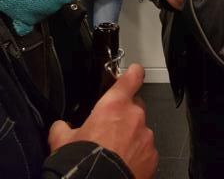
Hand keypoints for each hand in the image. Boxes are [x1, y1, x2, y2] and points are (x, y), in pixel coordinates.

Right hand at [48, 63, 157, 178]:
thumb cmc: (82, 162)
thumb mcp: (62, 141)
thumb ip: (63, 127)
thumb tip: (60, 127)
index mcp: (114, 105)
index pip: (132, 77)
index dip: (133, 73)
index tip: (134, 72)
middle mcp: (134, 116)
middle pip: (135, 106)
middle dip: (125, 115)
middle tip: (110, 130)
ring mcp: (145, 136)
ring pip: (140, 129)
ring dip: (131, 136)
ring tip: (115, 151)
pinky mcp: (151, 156)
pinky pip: (146, 150)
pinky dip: (137, 154)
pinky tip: (123, 163)